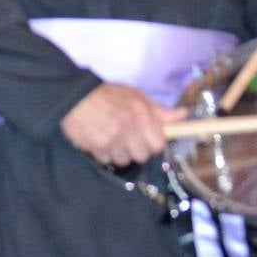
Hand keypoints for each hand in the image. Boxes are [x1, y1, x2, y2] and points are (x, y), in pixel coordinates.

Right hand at [60, 83, 185, 166]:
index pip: (159, 144)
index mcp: (141, 113)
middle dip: (135, 150)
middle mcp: (128, 127)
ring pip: (124, 160)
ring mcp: (112, 138)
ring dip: (118, 153)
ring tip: (110, 138)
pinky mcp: (97, 146)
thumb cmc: (107, 95)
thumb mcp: (134, 96)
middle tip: (125, 138)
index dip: (152, 143)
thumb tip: (183, 115)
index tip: (144, 138)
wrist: (73, 96)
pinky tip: (98, 140)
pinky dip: (103, 153)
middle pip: (142, 156)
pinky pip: (107, 160)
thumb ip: (159, 110)